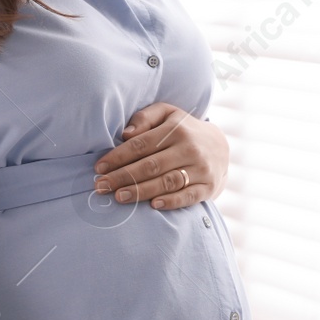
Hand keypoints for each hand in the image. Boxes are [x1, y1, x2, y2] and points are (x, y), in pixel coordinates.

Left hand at [93, 102, 227, 209]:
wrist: (220, 147)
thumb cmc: (184, 130)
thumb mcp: (167, 114)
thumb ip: (145, 117)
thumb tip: (125, 134)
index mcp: (176, 129)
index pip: (141, 144)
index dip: (118, 157)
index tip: (99, 168)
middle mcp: (190, 148)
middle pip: (151, 165)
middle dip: (123, 177)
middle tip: (101, 186)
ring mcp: (201, 168)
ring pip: (167, 181)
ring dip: (141, 191)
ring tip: (119, 197)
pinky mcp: (209, 186)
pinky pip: (189, 196)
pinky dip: (172, 201)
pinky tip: (153, 205)